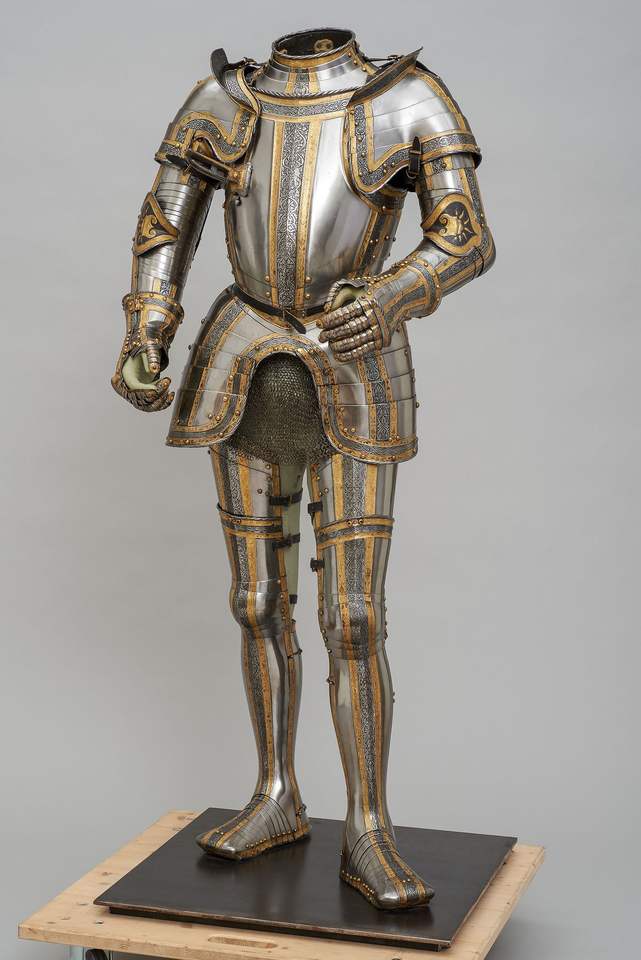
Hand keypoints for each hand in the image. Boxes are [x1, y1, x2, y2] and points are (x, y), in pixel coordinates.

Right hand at [111, 291, 180, 411]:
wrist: (150, 336)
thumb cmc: (147, 339)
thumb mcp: (148, 345)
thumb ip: (151, 358)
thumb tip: (155, 370)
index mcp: (125, 372)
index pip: (130, 388)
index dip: (141, 392)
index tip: (153, 390)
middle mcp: (129, 382)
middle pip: (138, 399)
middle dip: (154, 396)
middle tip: (166, 384)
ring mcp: (138, 387)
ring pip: (146, 404)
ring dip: (159, 402)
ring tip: (170, 392)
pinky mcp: (147, 389)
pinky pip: (153, 401)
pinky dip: (162, 402)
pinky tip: (171, 395)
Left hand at [318, 281, 393, 362]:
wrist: (402, 295)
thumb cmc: (376, 289)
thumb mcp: (359, 286)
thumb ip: (341, 296)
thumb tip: (327, 311)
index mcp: (368, 302)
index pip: (344, 314)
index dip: (330, 320)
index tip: (320, 324)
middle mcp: (375, 317)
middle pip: (349, 329)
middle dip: (332, 334)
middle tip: (321, 337)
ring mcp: (380, 330)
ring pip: (356, 341)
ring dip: (340, 345)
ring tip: (330, 346)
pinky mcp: (383, 340)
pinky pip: (364, 350)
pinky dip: (351, 354)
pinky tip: (339, 355)